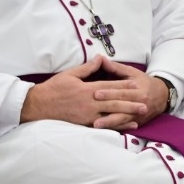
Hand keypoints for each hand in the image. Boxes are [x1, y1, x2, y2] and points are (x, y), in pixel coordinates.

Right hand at [19, 55, 157, 130]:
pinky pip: (103, 126)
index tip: (137, 85)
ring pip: (111, 115)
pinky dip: (116, 126)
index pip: (109, 87)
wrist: (38, 106)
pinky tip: (126, 126)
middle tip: (145, 103)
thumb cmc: (53, 89)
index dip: (124, 86)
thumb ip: (87, 68)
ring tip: (140, 114)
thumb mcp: (69, 74)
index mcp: (87, 89)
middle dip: (131, 102)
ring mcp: (87, 115)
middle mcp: (89, 103)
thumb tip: (100, 58)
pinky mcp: (84, 124)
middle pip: (114, 102)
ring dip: (127, 115)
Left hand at [90, 59, 170, 128]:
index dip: (109, 93)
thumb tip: (101, 60)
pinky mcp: (138, 122)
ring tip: (96, 125)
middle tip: (92, 110)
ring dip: (109, 123)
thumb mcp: (133, 73)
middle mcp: (140, 104)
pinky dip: (116, 128)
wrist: (162, 95)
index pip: (122, 92)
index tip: (96, 93)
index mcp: (138, 90)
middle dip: (106, 109)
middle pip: (121, 107)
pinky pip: (126, 127)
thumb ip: (116, 68)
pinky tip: (106, 131)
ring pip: (123, 119)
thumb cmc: (144, 82)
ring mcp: (139, 115)